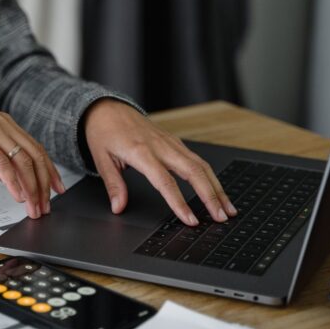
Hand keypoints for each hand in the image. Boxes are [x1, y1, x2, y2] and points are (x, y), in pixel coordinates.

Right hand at [0, 94, 64, 218]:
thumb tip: (10, 179)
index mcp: (8, 125)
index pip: (37, 149)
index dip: (50, 170)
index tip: (58, 189)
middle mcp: (5, 125)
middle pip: (35, 156)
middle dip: (44, 184)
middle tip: (46, 206)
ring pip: (22, 161)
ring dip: (31, 187)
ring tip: (33, 207)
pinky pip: (2, 162)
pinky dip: (13, 181)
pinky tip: (17, 195)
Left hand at [84, 99, 235, 225]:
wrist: (108, 108)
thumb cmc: (104, 132)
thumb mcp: (101, 159)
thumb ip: (113, 185)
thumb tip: (118, 207)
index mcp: (141, 152)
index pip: (165, 182)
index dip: (179, 203)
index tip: (190, 220)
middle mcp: (161, 146)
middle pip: (194, 172)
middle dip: (210, 196)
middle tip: (221, 217)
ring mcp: (170, 143)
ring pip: (201, 165)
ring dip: (217, 187)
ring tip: (227, 209)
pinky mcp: (175, 142)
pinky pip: (197, 160)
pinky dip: (210, 176)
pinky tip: (217, 190)